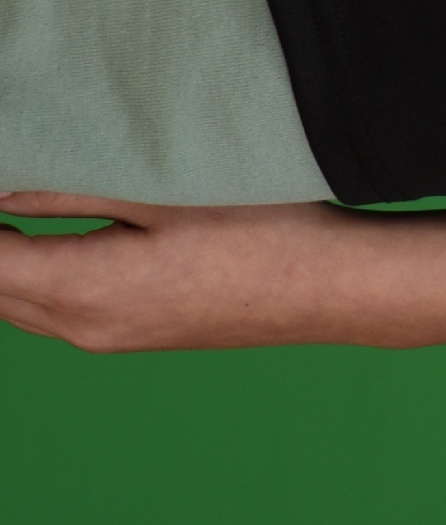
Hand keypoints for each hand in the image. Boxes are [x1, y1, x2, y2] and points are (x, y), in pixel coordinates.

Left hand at [0, 191, 379, 350]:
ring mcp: (105, 339)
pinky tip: (39, 242)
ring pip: (11, 305)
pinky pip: (44, 313)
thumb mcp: (161, 195)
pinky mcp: (127, 337)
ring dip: (0, 263)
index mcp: (84, 288)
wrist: (333, 288)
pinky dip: (24, 278)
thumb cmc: (262, 231)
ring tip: (10, 210)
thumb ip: (68, 192)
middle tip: (4, 185)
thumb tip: (1, 191)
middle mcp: (82, 326)